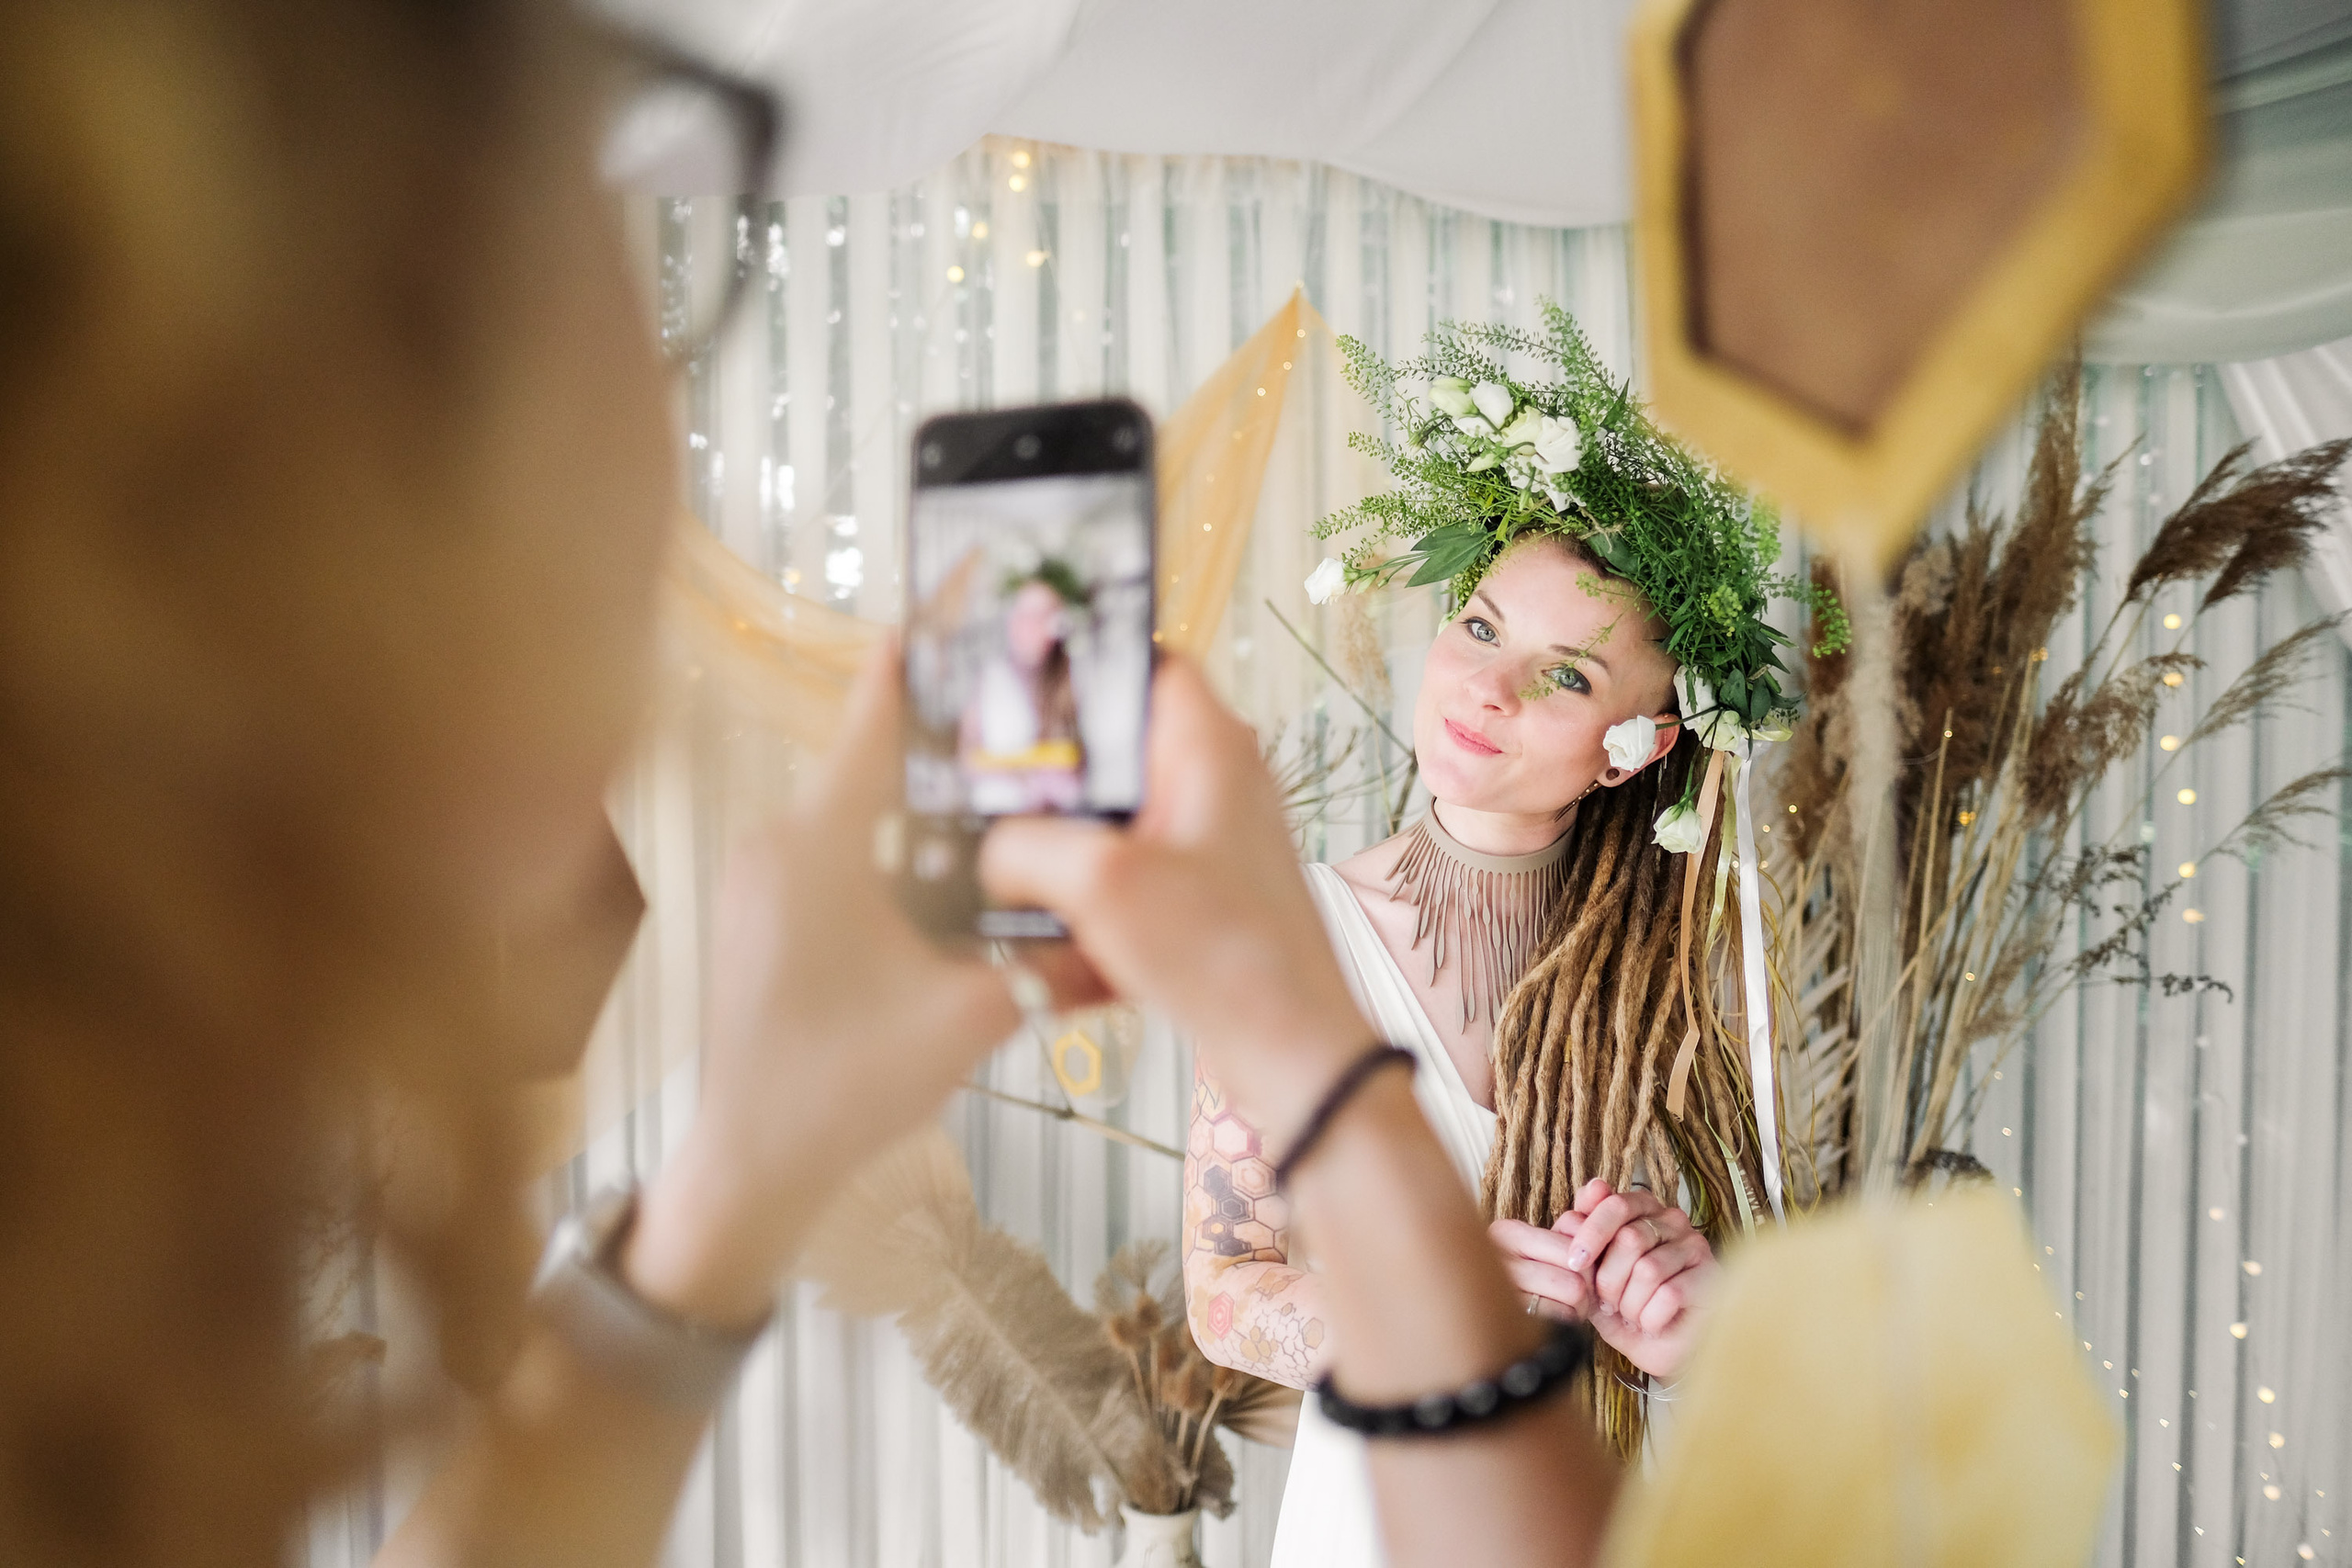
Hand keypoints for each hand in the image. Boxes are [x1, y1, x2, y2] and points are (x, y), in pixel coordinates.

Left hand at [626, 640, 1034, 1325]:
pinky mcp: (761, 914)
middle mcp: (778, 840)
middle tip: (1039, 710)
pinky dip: (899, 845)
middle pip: (880, 755)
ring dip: (931, 798)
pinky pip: (840, 851)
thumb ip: (1051, 961)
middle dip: (958, 734)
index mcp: (819, 840)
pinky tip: (959, 870)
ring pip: (863, 807)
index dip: (932, 648)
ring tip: (1016, 786)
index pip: (879, 709)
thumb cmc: (840, 1088)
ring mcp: (761, 878)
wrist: (746, 1168)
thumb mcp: (969, 1019)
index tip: (975, 590)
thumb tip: (1129, 927)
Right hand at [981, 657, 1371, 1137]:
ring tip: (999, 857)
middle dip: (1052, 767)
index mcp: (1209, 747)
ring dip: (1061, 839)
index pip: (1147, 662)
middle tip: (988, 781)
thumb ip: (1027, 847)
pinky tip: (1041, 933)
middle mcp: (1216, 783)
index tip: (1018, 682)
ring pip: (1114, 815)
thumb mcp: (1103, 884)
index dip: (1084, 664)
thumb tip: (990, 852)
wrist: (1292, 1054)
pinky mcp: (1201, 898)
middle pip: (1118, 745)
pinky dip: (1085, 895)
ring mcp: (1210, 843)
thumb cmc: (1228, 958)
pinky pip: (1125, 876)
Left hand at [1489, 1179, 1713, 1378]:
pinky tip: (1652, 1324)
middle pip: (1630, 1238)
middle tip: (1610, 1303)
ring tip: (1633, 1315)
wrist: (1658, 1350)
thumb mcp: (1592, 1278)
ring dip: (1630, 1304)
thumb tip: (1572, 1215)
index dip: (1591, 1233)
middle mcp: (1673, 1221)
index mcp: (1642, 1210)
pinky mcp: (1711, 1278)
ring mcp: (1696, 1247)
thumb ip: (1581, 1245)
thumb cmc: (1624, 1309)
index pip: (1616, 1204)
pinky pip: (1670, 1294)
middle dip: (1609, 1280)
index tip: (1574, 1263)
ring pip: (1648, 1270)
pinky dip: (1651, 1317)